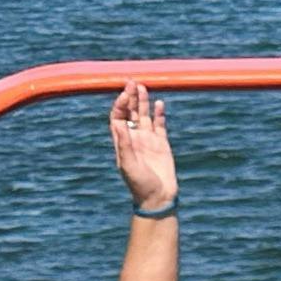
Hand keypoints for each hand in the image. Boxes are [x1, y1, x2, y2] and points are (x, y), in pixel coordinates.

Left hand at [110, 80, 177, 210]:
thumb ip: (124, 143)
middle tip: (132, 82)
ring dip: (142, 102)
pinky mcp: (162, 144)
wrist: (158, 198)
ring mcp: (148, 140)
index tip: (125, 95)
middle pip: (130, 113)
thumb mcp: (128, 165)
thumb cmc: (140, 184)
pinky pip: (160, 125)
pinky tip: (159, 104)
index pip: (118, 117)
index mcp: (122, 142)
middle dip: (130, 97)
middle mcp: (134, 138)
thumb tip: (117, 122)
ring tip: (143, 87)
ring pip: (144, 116)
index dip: (120, 105)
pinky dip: (159, 114)